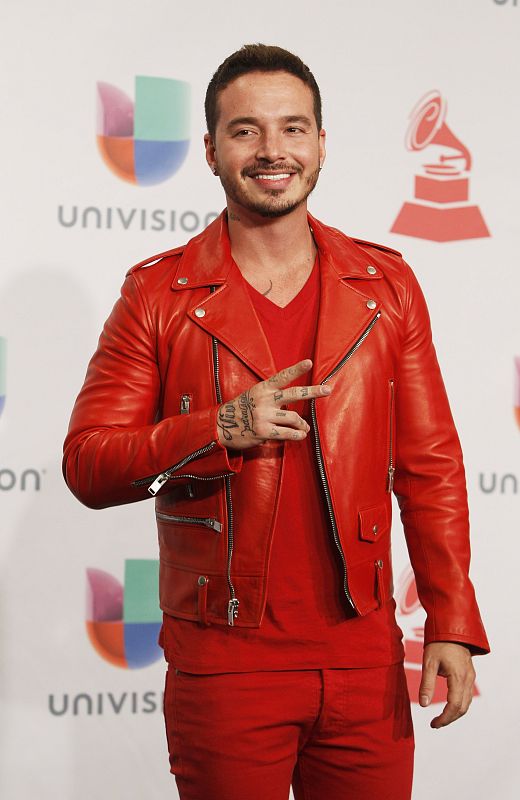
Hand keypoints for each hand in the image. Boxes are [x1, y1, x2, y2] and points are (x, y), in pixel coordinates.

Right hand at [216, 359, 331, 449]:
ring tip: (305, 427)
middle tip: (327, 389)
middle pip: (294, 394)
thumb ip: (272, 396)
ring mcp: (264, 415)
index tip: (309, 362)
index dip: (297, 369)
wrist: (220, 426)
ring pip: (294, 417)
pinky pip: (287, 433)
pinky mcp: (263, 431)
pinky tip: (301, 435)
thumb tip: (293, 404)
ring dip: (303, 424)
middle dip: (313, 391)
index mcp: (263, 389)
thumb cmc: (241, 410)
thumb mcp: (254, 396)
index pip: (282, 376)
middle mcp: (265, 400)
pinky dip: (297, 435)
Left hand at [419, 642, 475, 727]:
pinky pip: (467, 695)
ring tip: (440, 718)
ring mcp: (470, 676)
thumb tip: (423, 704)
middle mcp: (468, 679)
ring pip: (466, 703)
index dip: (444, 718)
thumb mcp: (429, 662)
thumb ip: (427, 684)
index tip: (433, 724)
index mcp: (458, 677)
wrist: (451, 628)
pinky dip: (459, 704)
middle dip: (449, 718)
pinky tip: (448, 706)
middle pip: (462, 708)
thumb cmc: (439, 643)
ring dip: (454, 713)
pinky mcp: (469, 674)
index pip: (454, 706)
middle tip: (435, 724)